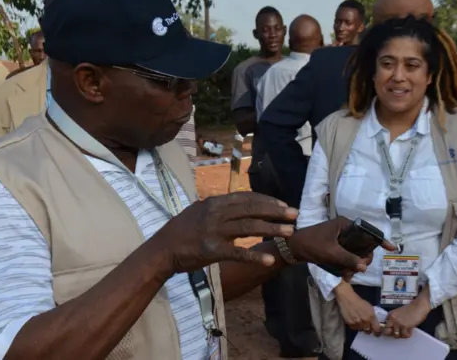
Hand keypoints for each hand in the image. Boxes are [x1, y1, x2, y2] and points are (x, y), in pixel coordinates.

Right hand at [154, 192, 297, 273]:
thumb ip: (218, 208)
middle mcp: (216, 213)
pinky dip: (255, 256)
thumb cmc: (181, 231)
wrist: (162, 249)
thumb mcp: (199, 210)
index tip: (283, 204)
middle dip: (276, 211)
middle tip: (294, 215)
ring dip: (272, 229)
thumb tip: (238, 205)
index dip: (267, 200)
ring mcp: (214, 231)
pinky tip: (270, 260)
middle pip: (252, 209)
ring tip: (289, 232)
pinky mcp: (212, 250)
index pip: (246, 197)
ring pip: (250, 227)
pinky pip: (238, 253)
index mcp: (214, 202)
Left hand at [288, 216, 394, 274]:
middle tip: (357, 269)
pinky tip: (343, 275)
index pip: (367, 231)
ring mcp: (340, 237)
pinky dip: (347, 265)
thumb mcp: (331, 253)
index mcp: (344, 224)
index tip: (391, 248)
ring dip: (353, 265)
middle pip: (362, 244)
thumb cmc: (311, 245)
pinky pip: (347, 255)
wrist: (292, 248)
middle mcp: (344, 228)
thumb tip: (364, 266)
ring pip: (355, 252)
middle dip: (362, 259)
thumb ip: (348, 259)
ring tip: (346, 275)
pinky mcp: (335, 245)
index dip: (379, 240)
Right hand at [334, 281, 380, 334]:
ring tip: (360, 322)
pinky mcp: (350, 324)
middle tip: (367, 326)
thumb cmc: (359, 301)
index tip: (377, 332)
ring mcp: (357, 323)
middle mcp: (365, 321)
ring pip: (361, 330)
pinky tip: (355, 320)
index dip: (377, 332)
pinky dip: (356, 326)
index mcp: (371, 316)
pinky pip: (355, 328)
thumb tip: (375, 324)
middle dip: (369, 329)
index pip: (377, 329)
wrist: (347, 298)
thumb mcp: (369, 307)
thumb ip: (373, 316)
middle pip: (369, 331)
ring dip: (362, 328)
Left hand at [383, 290, 431, 338]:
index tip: (392, 331)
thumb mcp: (398, 313)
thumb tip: (392, 329)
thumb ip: (394, 320)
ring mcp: (398, 323)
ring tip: (406, 331)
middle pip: (387, 331)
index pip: (383, 325)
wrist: (418, 306)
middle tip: (399, 332)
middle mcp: (392, 319)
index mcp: (390, 315)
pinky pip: (405, 335)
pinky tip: (410, 330)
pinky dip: (408, 334)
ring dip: (401, 335)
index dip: (388, 330)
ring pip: (396, 335)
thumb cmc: (410, 309)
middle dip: (393, 334)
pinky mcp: (406, 326)